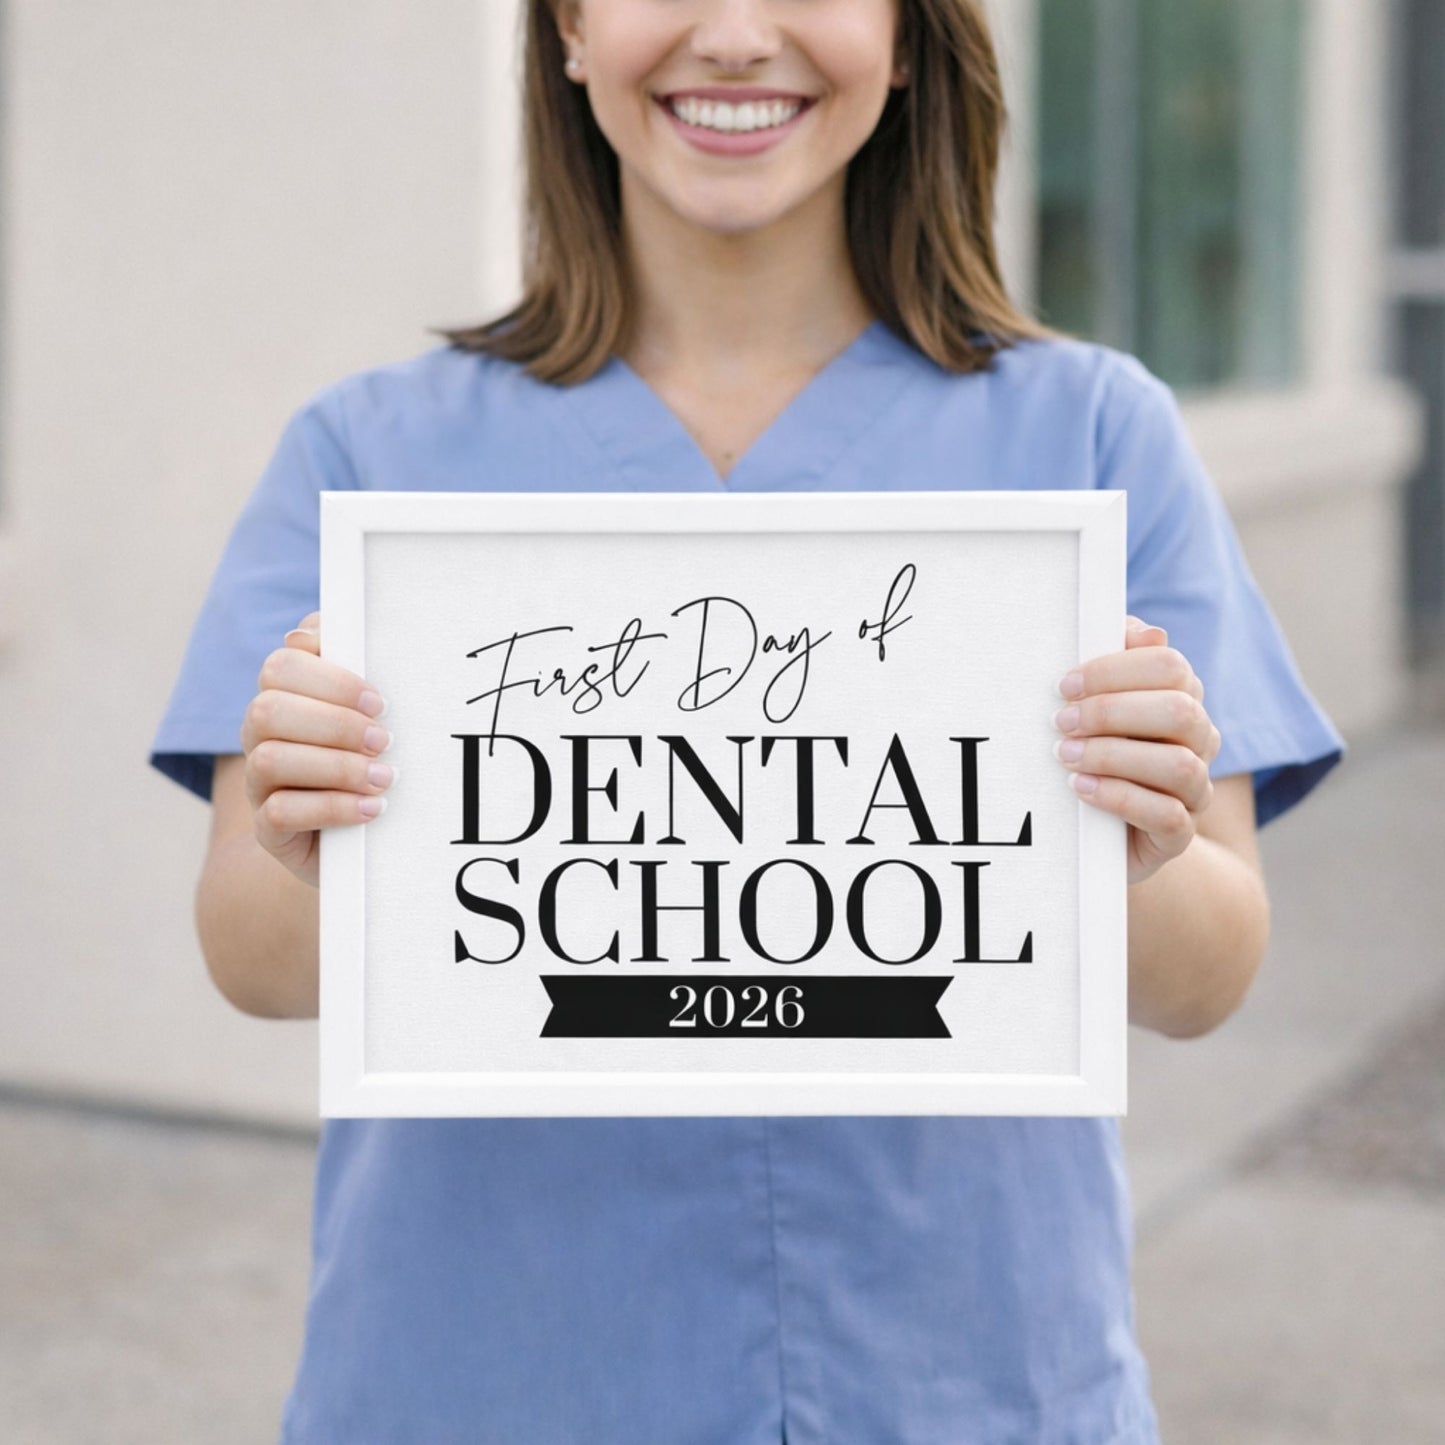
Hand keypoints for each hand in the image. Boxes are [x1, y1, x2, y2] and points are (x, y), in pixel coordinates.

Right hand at [239, 610, 395, 887]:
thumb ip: (355, 665)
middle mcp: (260, 736)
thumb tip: (319, 632)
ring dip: (336, 767)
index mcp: (284, 695)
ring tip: (384, 778)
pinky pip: (278, 813)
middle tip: (384, 741)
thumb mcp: (373, 712)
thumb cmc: (373, 758)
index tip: (379, 702)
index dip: (330, 680)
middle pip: (268, 711)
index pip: (281, 666)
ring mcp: (259, 783)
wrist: (368, 836)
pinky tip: (371, 809)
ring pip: (269, 760)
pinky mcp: (269, 830)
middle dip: (333, 724)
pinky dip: (331, 808)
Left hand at [1052, 615, 1220, 885]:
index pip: (1170, 667)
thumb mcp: (1094, 707)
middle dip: (1112, 712)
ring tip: (1067, 755)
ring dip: (1114, 755)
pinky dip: (1120, 797)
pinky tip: (1081, 788)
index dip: (1115, 670)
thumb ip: (1116, 665)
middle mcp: (1199, 742)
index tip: (1065, 684)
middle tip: (1061, 721)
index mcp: (1183, 698)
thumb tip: (1144, 632)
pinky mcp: (1177, 835)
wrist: (1097, 832)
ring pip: (1179, 765)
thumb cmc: (1093, 753)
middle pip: (1180, 711)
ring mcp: (1195, 790)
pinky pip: (1168, 816)